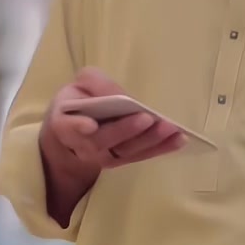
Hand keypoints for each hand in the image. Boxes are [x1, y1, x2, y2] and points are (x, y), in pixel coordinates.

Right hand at [41, 69, 185, 186]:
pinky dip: (161, 148)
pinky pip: (141, 155)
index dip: (79, 127)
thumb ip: (96, 84)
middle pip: (104, 140)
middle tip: (148, 119)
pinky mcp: (122, 160)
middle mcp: (83, 146)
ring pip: (126, 151)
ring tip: (171, 129)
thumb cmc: (77, 103)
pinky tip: (179, 139)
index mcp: (65, 124)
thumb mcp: (80, 85)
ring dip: (150, 140)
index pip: (69, 127)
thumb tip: (120, 95)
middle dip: (127, 130)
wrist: (72, 133)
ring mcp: (104, 157)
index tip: (90, 125)